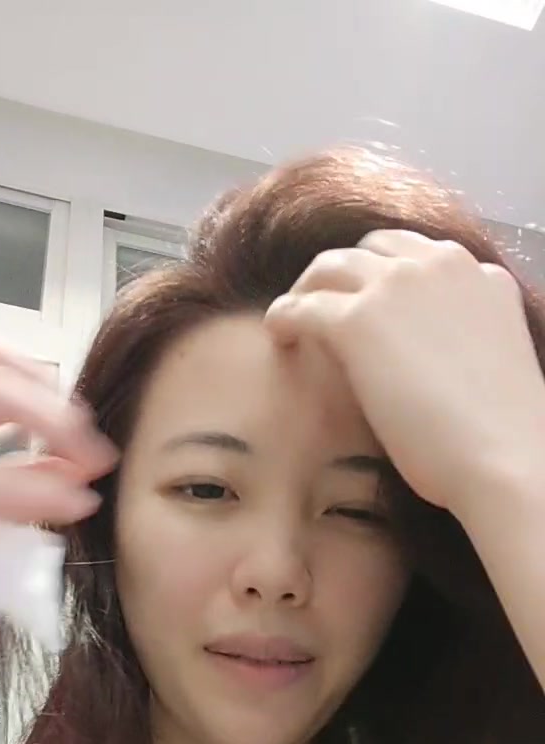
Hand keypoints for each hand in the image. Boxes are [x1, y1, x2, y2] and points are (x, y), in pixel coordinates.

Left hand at [264, 229, 544, 512]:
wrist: (502, 457)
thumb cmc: (500, 433)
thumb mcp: (492, 357)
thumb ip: (465, 333)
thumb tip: (434, 352)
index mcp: (479, 274)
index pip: (418, 255)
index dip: (385, 278)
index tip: (367, 303)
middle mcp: (439, 265)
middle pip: (370, 250)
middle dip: (344, 276)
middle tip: (322, 310)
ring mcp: (397, 287)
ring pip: (330, 266)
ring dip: (308, 290)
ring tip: (294, 323)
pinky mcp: (358, 321)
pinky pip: (303, 305)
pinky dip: (284, 316)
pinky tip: (278, 335)